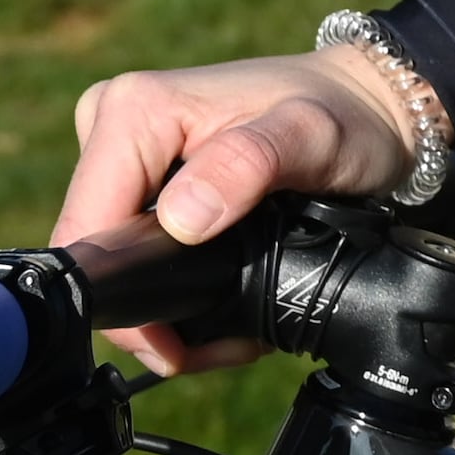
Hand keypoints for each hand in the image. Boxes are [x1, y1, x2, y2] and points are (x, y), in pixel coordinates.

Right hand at [54, 47, 418, 373]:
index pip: (87, 231)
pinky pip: (136, 249)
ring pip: (116, 258)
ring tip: (231, 330)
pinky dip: (174, 286)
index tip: (176, 346)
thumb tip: (181, 220)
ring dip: (165, 308)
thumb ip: (249, 165)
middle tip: (223, 344)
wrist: (367, 108)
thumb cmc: (344, 115)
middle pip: (96, 252)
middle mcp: (113, 125)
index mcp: (132, 110)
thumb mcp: (311, 136)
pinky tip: (220, 306)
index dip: (121, 302)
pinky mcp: (144, 179)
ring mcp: (126, 155)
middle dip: (149, 314)